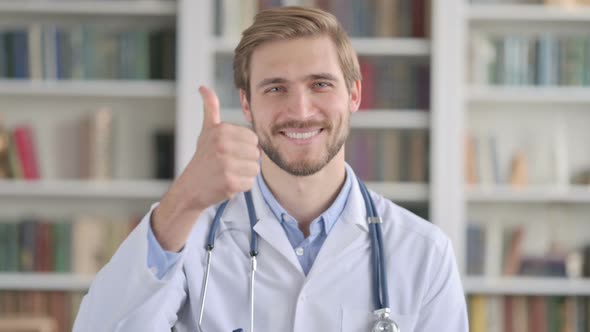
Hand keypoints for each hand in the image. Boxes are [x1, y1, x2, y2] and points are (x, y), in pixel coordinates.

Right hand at [181, 86, 260, 209]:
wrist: (190, 188)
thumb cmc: (203, 158)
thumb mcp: (207, 131)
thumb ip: (210, 108)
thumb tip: (203, 87)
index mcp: (221, 131)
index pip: (253, 138)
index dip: (244, 147)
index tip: (228, 152)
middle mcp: (223, 145)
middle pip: (257, 153)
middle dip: (246, 160)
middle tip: (228, 164)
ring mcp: (226, 165)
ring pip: (255, 168)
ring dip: (244, 173)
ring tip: (228, 173)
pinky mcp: (230, 182)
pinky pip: (250, 182)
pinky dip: (241, 185)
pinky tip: (227, 183)